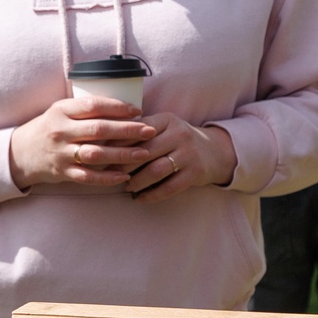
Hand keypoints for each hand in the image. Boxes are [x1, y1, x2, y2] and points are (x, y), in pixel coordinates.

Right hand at [9, 95, 154, 191]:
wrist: (21, 152)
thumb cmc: (49, 128)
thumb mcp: (61, 112)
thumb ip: (85, 110)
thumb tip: (123, 108)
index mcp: (61, 110)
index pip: (93, 105)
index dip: (117, 107)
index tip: (137, 110)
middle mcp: (61, 131)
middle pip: (99, 129)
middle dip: (127, 130)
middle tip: (149, 131)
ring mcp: (61, 153)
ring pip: (96, 154)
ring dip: (122, 154)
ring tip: (144, 153)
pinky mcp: (62, 172)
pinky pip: (88, 176)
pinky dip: (107, 178)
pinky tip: (124, 176)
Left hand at [109, 111, 235, 201]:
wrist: (214, 152)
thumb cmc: (178, 141)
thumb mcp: (164, 129)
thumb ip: (140, 133)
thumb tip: (105, 144)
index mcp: (167, 120)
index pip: (137, 131)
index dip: (118, 143)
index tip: (103, 154)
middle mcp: (179, 134)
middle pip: (145, 151)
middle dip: (124, 165)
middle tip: (110, 174)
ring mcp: (189, 154)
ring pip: (156, 170)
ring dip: (137, 181)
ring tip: (126, 187)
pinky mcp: (195, 172)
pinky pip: (169, 187)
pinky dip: (152, 195)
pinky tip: (140, 198)